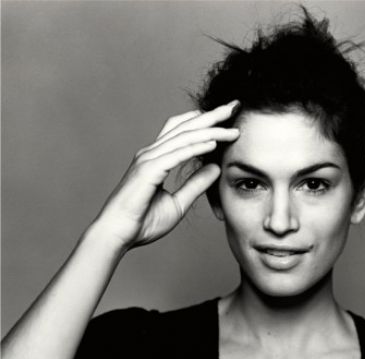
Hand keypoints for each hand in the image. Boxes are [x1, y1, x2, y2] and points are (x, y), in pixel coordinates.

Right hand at [92, 100, 239, 249]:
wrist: (118, 234)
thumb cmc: (143, 222)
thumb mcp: (178, 203)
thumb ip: (196, 184)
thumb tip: (216, 167)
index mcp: (156, 159)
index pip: (181, 131)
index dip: (203, 121)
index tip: (226, 117)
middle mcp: (151, 154)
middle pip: (185, 127)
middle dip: (211, 116)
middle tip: (234, 106)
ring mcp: (148, 160)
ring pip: (184, 138)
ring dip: (210, 131)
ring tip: (232, 128)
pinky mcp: (149, 170)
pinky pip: (178, 154)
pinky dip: (196, 147)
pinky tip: (214, 144)